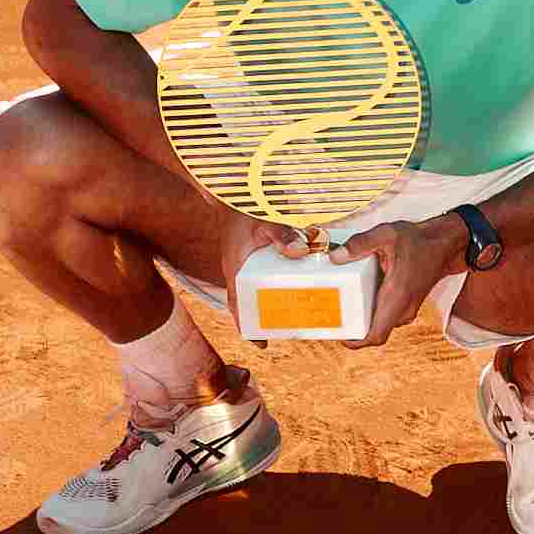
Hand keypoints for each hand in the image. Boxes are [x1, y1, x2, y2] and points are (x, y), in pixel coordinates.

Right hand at [219, 211, 304, 347]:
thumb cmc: (244, 206)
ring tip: (298, 309)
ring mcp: (246, 262)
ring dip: (272, 301)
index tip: (261, 345)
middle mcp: (239, 270)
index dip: (247, 327)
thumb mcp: (265, 221)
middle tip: (289, 328)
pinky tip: (299, 278)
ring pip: (258, 289)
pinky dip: (278, 280)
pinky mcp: (254, 253)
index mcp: (235, 269)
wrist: (232, 188)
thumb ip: (282, 234)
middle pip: (249, 303)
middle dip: (265, 318)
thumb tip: (301, 251)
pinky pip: (264, 273)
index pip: (237, 305)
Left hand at [332, 214, 468, 349]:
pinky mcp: (406, 304)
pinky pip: (386, 316)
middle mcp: (403, 308)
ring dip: (363, 320)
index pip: (376, 335)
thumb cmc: (420, 241)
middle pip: (374, 332)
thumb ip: (360, 244)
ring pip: (380, 325)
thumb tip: (336, 257)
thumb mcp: (387, 234)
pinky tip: (360, 295)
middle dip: (352, 328)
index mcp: (397, 296)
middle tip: (333, 315)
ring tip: (343, 305)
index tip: (337, 334)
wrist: (446, 243)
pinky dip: (372, 312)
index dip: (354, 341)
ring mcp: (407, 308)